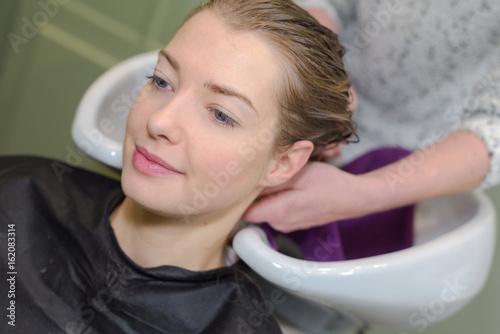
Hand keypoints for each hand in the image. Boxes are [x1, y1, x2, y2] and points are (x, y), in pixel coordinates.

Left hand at [243, 161, 370, 231]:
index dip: (241, 197)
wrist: (354, 197)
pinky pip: (276, 210)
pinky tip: (289, 187)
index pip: (244, 212)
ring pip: (265, 209)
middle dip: (255, 193)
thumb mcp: (299, 173)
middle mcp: (280, 224)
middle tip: (261, 174)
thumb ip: (272, 179)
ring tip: (279, 179)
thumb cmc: (330, 184)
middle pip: (254, 209)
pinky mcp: (293, 222)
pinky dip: (278, 199)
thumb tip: (250, 182)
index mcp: (279, 212)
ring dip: (267, 195)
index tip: (243, 182)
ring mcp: (287, 225)